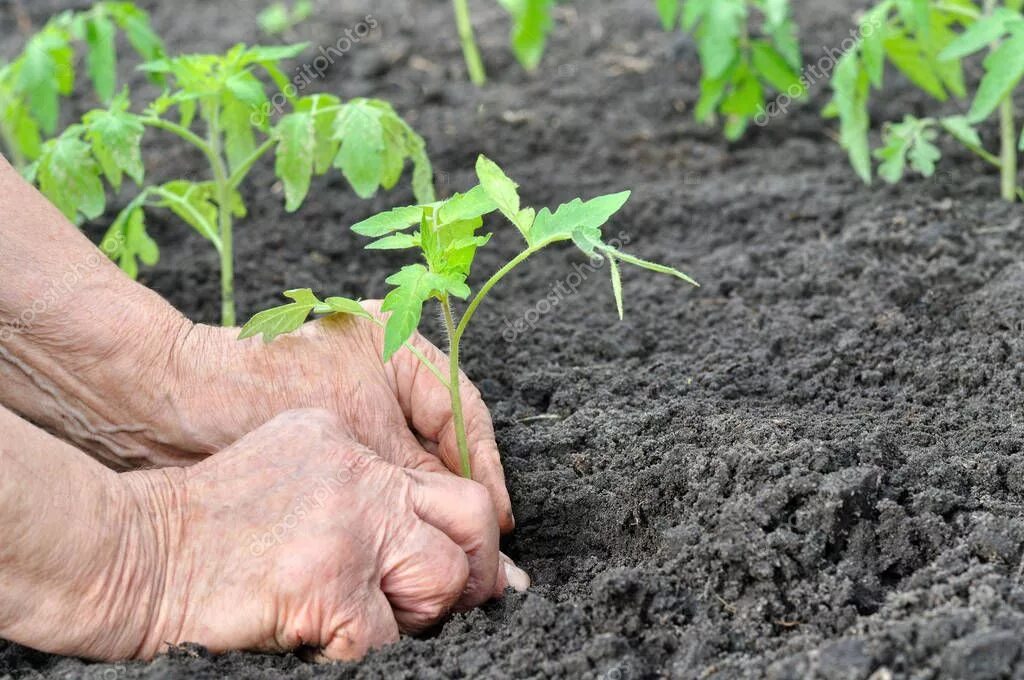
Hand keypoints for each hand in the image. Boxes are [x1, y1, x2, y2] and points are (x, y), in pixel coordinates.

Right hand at [121, 409, 526, 660]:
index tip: (467, 565)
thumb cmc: (204, 523)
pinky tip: (323, 641)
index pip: (446, 481)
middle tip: (447, 603)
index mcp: (349, 443)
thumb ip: (356, 482)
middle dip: (472, 571)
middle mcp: (359, 475)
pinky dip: (364, 652)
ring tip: (369, 619)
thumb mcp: (286, 463)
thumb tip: (426, 537)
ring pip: (443, 580)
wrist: (132, 552)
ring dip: (419, 615)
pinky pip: (388, 638)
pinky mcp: (327, 585)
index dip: (466, 533)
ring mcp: (348, 529)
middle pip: (471, 519)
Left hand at [152, 303, 514, 532]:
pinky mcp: (334, 433)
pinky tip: (398, 534)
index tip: (496, 524)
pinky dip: (390, 503)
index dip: (485, 471)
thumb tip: (497, 539)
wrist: (169, 406)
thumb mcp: (363, 439)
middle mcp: (386, 365)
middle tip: (474, 545)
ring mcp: (359, 398)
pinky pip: (381, 473)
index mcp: (400, 339)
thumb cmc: (264, 396)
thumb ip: (429, 486)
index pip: (466, 412)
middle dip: (455, 494)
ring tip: (440, 545)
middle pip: (445, 439)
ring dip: (424, 504)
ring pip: (413, 461)